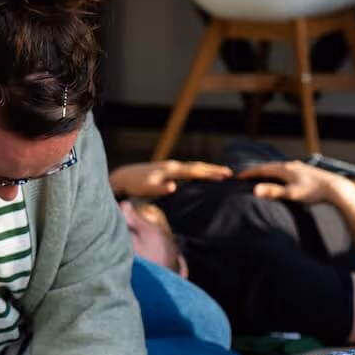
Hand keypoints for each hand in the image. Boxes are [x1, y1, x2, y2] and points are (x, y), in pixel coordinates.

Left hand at [109, 161, 231, 198]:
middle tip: (230, 173)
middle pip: (197, 166)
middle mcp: (173, 165)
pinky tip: (203, 175)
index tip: (224, 175)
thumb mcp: (147, 188)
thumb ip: (160, 188)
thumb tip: (174, 186)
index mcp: (171, 170)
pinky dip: (199, 171)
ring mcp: (171, 166)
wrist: (124, 177)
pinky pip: (188, 170)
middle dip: (214, 169)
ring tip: (221, 173)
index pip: (195, 171)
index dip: (210, 173)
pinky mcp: (169, 170)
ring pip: (194, 166)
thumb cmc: (136, 185)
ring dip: (208, 169)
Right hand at [237, 160, 353, 204]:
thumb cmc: (314, 192)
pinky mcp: (306, 171)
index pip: (262, 169)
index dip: (249, 173)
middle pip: (269, 166)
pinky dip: (279, 173)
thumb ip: (273, 191)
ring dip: (268, 171)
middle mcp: (290, 165)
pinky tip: (283, 176)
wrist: (335, 188)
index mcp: (284, 169)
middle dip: (257, 171)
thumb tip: (255, 190)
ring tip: (262, 175)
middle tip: (246, 175)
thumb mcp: (291, 193)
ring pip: (279, 168)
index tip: (238, 176)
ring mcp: (299, 167)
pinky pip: (287, 170)